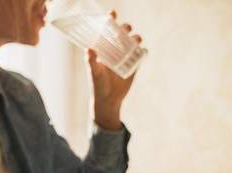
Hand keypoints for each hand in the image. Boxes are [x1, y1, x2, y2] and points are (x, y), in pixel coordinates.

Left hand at [86, 10, 142, 130]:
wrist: (108, 100)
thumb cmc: (97, 85)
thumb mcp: (93, 73)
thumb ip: (91, 61)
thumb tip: (88, 49)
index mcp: (104, 48)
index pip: (107, 30)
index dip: (111, 20)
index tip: (112, 13)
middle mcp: (115, 50)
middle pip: (123, 32)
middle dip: (126, 27)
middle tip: (126, 29)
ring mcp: (125, 56)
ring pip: (134, 41)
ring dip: (136, 37)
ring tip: (135, 40)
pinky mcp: (134, 65)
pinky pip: (141, 54)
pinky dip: (143, 51)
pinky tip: (142, 51)